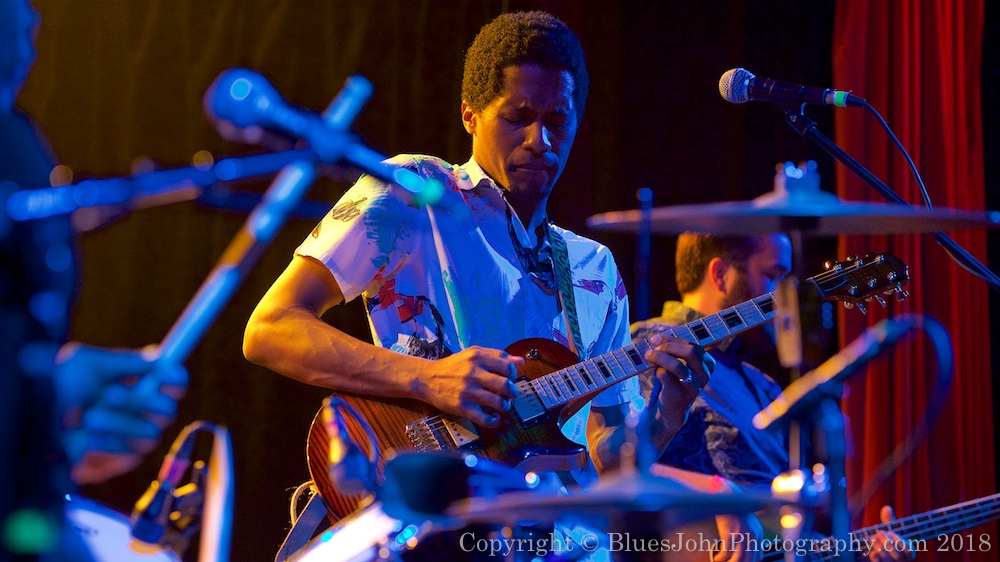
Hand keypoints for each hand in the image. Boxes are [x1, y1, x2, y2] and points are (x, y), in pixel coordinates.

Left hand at [55, 343, 187, 483]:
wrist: (26, 422)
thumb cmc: (53, 389)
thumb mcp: (86, 363)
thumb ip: (126, 361)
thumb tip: (160, 358)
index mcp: (135, 386)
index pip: (172, 384)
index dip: (174, 380)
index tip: (168, 375)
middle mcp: (137, 414)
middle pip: (168, 413)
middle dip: (144, 403)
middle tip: (114, 394)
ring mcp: (127, 441)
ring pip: (151, 437)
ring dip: (121, 424)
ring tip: (90, 417)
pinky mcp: (114, 465)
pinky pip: (128, 459)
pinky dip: (107, 446)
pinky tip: (85, 439)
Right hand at [413, 346, 522, 427]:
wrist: (427, 378)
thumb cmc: (454, 366)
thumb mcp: (474, 354)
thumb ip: (497, 356)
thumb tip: (521, 361)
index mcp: (478, 357)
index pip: (508, 367)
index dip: (514, 376)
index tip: (510, 380)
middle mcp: (473, 372)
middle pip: (506, 385)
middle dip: (514, 393)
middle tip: (511, 396)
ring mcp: (467, 390)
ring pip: (498, 403)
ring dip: (505, 407)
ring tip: (503, 407)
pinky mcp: (461, 406)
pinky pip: (484, 418)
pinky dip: (494, 422)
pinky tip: (494, 419)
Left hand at [643, 334, 713, 438]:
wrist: (672, 410)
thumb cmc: (674, 381)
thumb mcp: (679, 364)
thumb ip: (673, 351)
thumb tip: (656, 340)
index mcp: (707, 365)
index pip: (693, 345)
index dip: (673, 340)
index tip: (656, 340)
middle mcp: (704, 376)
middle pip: (691, 352)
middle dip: (668, 346)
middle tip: (653, 348)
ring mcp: (694, 387)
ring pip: (677, 365)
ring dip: (660, 357)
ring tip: (649, 357)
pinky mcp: (680, 396)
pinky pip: (665, 376)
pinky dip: (657, 371)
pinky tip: (654, 372)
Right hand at [714, 513, 763, 561]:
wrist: (726, 496)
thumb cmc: (735, 509)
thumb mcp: (748, 522)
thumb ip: (751, 534)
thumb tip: (748, 549)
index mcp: (758, 533)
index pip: (757, 557)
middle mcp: (752, 535)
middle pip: (748, 560)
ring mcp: (741, 535)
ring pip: (737, 559)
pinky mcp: (729, 533)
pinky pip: (726, 552)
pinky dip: (720, 558)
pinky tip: (716, 559)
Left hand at [866, 505, 913, 560]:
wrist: (882, 554)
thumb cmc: (888, 540)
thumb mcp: (890, 531)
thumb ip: (889, 521)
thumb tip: (887, 508)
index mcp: (908, 552)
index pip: (908, 550)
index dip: (899, 541)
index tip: (890, 532)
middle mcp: (902, 561)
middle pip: (897, 555)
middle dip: (887, 542)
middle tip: (879, 532)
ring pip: (889, 561)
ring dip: (880, 548)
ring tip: (872, 538)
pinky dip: (876, 558)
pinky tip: (872, 552)